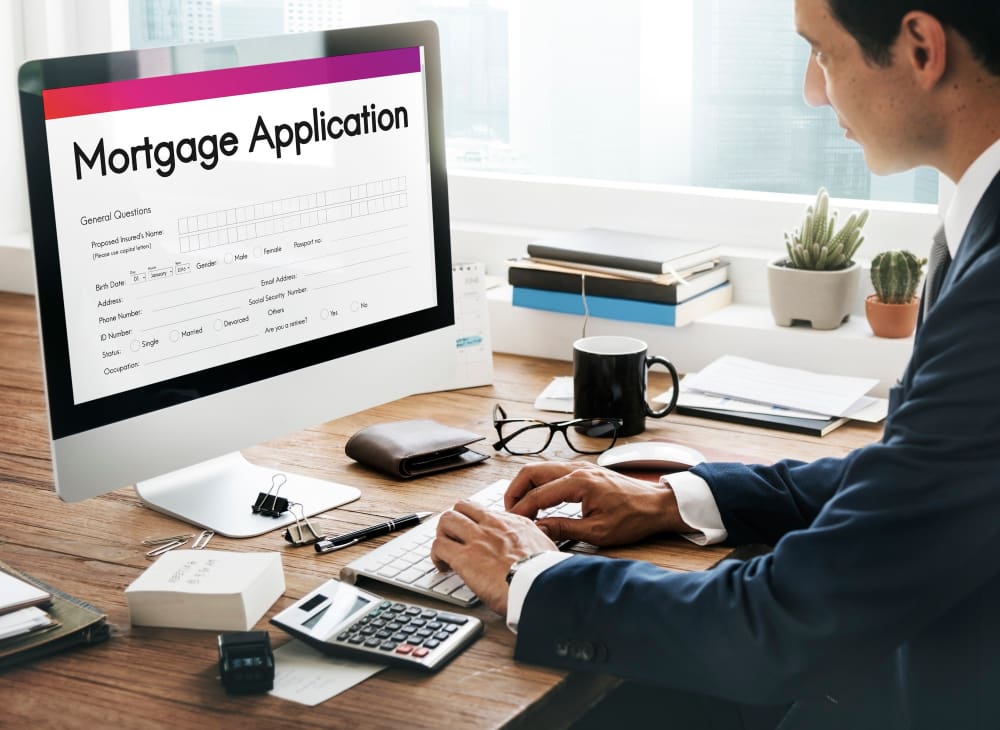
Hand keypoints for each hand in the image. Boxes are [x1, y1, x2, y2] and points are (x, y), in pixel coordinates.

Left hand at [430, 500, 558, 615]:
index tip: (475, 534)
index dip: (475, 522)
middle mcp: (493, 525)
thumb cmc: (546, 574)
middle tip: (454, 538)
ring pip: (447, 520)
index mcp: (514, 523)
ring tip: (444, 551)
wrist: (541, 586)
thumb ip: (536, 542)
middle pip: (462, 507)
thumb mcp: (547, 548)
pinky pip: (439, 546)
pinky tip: (442, 566)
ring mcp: (477, 538)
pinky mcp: (464, 557)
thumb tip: (537, 547)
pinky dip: (436, 555)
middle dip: (454, 521)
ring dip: (442, 535)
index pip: (485, 511)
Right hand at [505, 462, 688, 545]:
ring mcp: (580, 467)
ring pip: (540, 469)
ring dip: (526, 486)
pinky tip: (539, 501)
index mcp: (579, 482)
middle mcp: (577, 469)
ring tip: (521, 508)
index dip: (521, 510)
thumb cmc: (633, 518)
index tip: (512, 524)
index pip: (538, 494)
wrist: (657, 505)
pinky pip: (552, 472)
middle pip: (531, 472)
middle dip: (515, 491)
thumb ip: (564, 529)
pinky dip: (539, 484)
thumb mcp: (598, 532)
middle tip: (509, 512)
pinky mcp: (584, 471)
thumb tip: (538, 530)